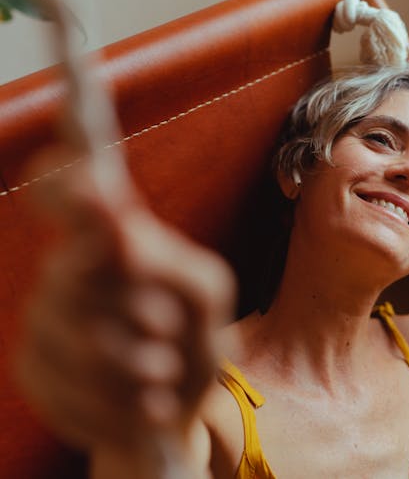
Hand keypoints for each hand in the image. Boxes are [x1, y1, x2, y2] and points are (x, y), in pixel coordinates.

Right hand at [14, 153, 234, 454]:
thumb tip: (122, 232)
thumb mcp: (205, 295)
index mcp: (114, 235)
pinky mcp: (31, 365)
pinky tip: (143, 400)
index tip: (89, 176)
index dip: (66, 182)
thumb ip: (169, 262)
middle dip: (139, 311)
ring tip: (163, 370)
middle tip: (168, 327)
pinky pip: (74, 390)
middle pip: (75, 275)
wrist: (174, 406)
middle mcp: (68, 265)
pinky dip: (123, 402)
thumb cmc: (193, 336)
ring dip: (140, 366)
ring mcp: (42, 314)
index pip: (68, 189)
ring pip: (82, 341)